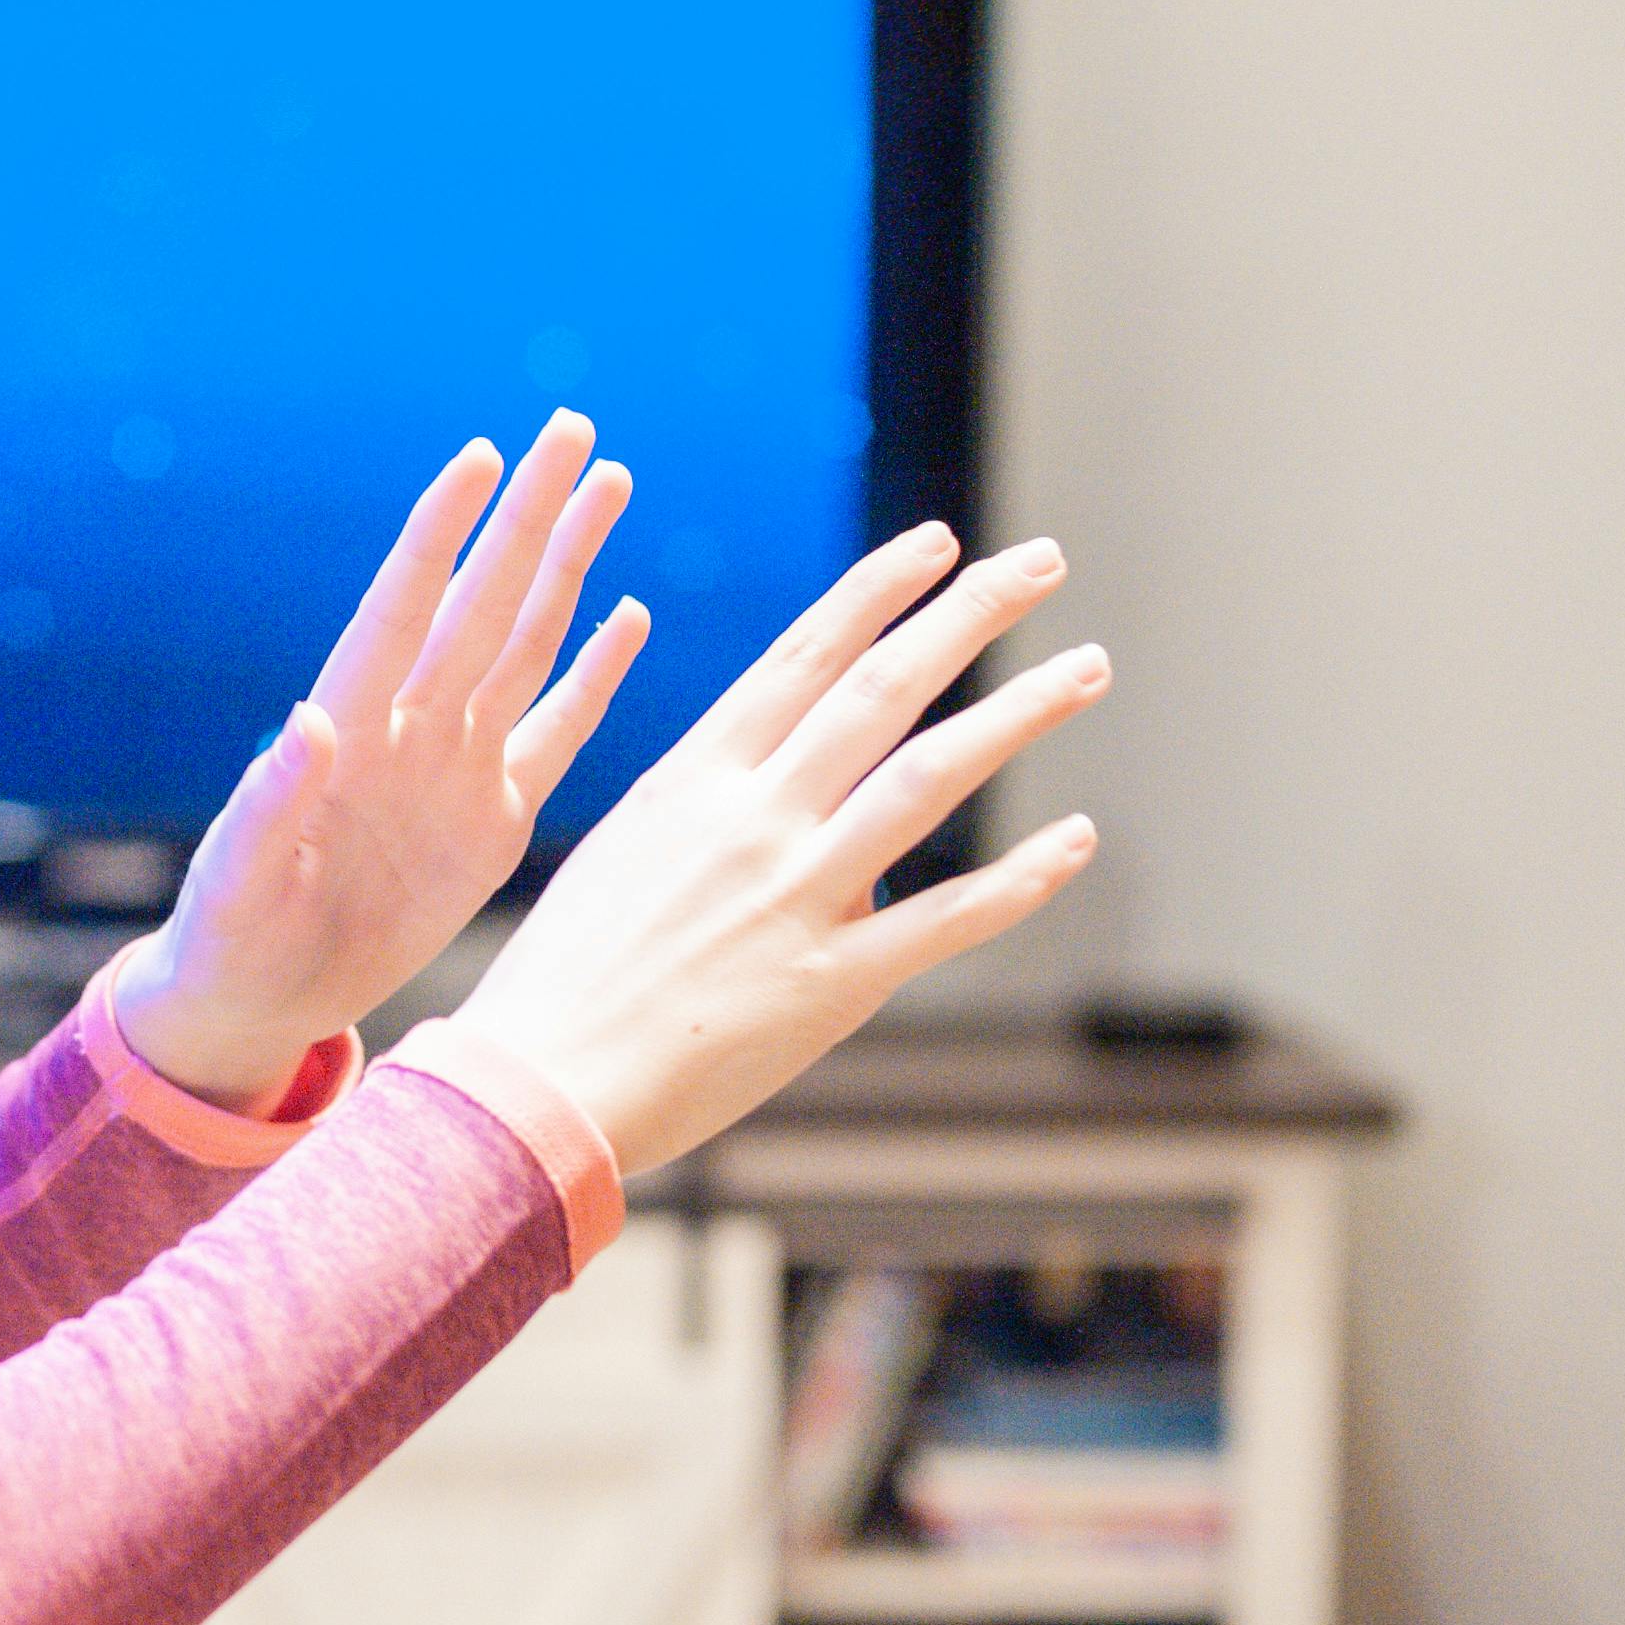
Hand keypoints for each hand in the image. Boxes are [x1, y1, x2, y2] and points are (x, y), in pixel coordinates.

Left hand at [115, 413, 651, 1107]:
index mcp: (346, 728)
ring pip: (525, 643)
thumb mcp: (241, 876)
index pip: (403, 608)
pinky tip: (629, 615)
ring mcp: (454, 768)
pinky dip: (593, 678)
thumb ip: (272, 801)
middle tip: (572, 429)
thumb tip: (305, 718)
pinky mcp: (489, 820)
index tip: (482, 455)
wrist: (261, 998)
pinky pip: (554, 733)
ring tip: (608, 484)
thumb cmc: (228, 934)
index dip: (440, 535)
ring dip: (566, 565)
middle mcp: (406, 728)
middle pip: (482, 601)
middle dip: (528, 517)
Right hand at [454, 525, 1110, 1178]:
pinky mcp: (832, 983)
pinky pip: (946, 918)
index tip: (936, 543)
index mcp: (692, 778)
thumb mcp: (626, 854)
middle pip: (881, 689)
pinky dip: (1020, 877)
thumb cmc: (565, 973)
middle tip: (1040, 562)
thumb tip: (808, 815)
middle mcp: (751, 819)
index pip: (804, 654)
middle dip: (970, 614)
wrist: (539, 1080)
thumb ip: (716, 819)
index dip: (878, 590)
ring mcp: (796, 897)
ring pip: (929, 779)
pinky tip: (1075, 839)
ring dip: (1017, 714)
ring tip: (1085, 666)